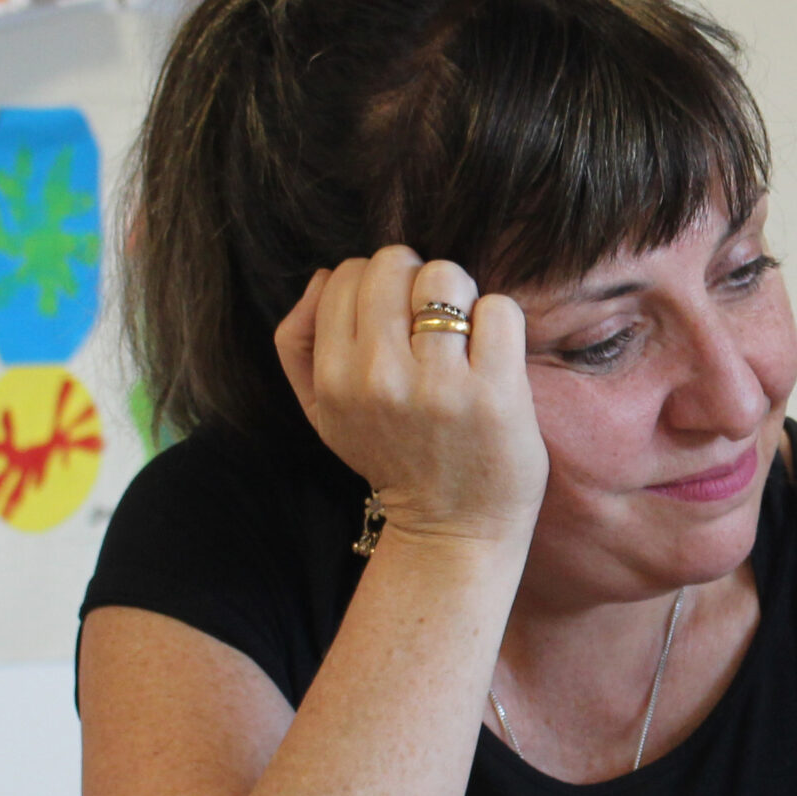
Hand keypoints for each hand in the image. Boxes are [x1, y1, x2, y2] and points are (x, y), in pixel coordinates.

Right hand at [274, 247, 548, 546]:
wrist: (452, 531)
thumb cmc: (391, 459)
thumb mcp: (322, 413)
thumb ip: (298, 342)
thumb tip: (321, 275)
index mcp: (335, 379)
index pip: (344, 275)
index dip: (373, 285)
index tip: (392, 318)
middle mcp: (381, 379)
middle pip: (393, 264)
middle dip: (415, 279)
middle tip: (430, 319)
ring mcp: (440, 385)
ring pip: (445, 276)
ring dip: (459, 295)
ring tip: (461, 333)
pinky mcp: (496, 392)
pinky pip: (498, 308)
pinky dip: (499, 322)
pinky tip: (492, 354)